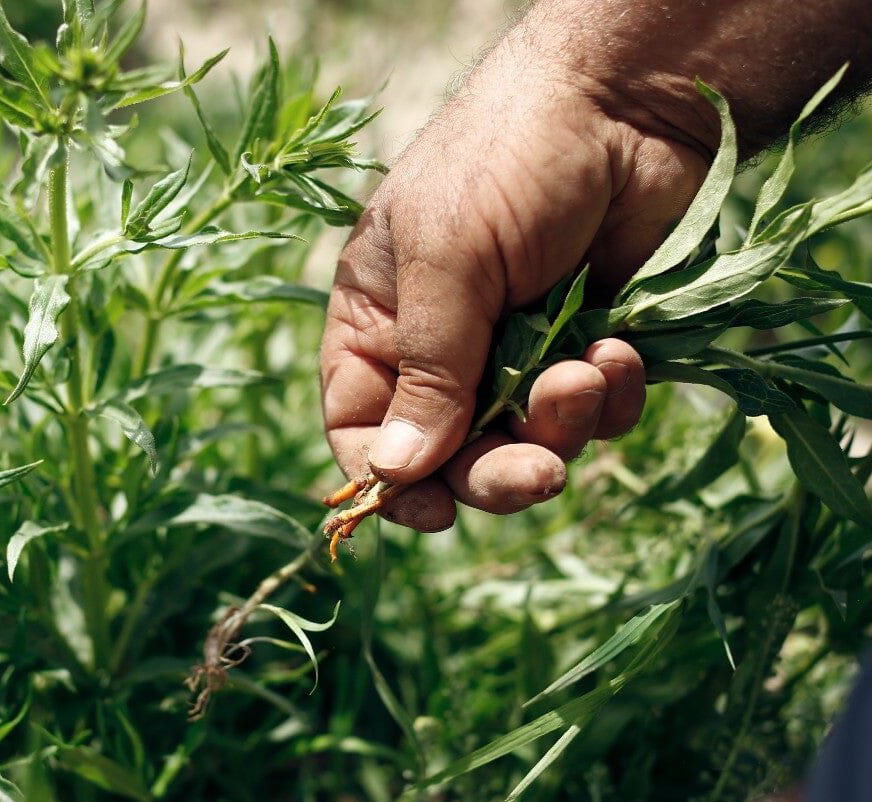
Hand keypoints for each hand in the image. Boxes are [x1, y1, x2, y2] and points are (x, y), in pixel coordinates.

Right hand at [320, 39, 709, 531]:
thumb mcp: (447, 260)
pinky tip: (622, 349)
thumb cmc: (505, 162)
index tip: (429, 514)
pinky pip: (592, 415)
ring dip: (559, 424)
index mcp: (378, 318)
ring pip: (526, 442)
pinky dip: (609, 398)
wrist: (629, 101)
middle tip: (539, 474)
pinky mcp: (588, 348)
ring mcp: (517, 348)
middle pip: (449, 455)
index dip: (387, 478)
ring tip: (587, 369)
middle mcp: (442, 345)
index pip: (359, 423)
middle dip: (494, 473)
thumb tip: (398, 474)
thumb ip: (427, 370)